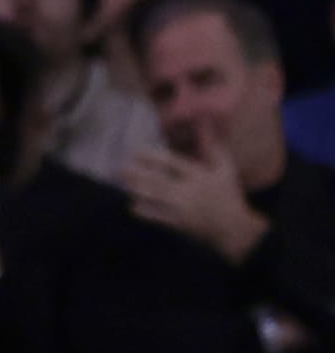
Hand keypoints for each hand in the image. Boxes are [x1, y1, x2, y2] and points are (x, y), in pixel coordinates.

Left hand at [124, 138, 265, 263]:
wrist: (233, 228)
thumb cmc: (227, 194)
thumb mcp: (225, 169)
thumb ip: (214, 148)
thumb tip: (205, 124)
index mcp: (199, 176)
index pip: (172, 163)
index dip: (153, 157)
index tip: (136, 151)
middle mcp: (189, 191)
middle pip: (159, 181)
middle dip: (139, 175)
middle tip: (120, 168)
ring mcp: (183, 209)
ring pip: (156, 198)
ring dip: (138, 190)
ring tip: (123, 182)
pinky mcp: (180, 224)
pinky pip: (159, 217)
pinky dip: (146, 212)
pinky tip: (132, 206)